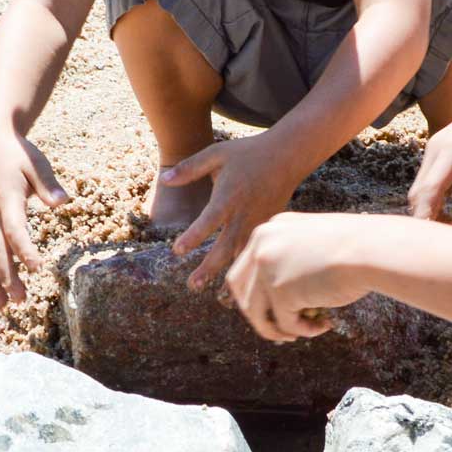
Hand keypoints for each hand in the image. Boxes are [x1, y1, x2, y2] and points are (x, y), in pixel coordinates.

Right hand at [0, 126, 68, 307]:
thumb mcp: (36, 162)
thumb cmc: (18, 153)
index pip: (16, 230)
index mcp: (8, 199)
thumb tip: (63, 203)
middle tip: (20, 301)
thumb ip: (48, 183)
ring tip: (3, 308)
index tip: (38, 269)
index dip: (25, 250)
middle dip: (8, 277)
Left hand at [163, 134, 302, 290]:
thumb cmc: (248, 153)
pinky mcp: (268, 226)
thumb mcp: (216, 154)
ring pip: (243, 255)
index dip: (194, 237)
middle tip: (192, 285)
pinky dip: (248, 269)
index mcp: (228, 196)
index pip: (209, 221)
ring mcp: (258, 223)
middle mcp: (244, 214)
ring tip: (218, 298)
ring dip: (230, 275)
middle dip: (209, 268)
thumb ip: (190, 168)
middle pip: (225, 247)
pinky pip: (256, 252)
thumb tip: (164, 179)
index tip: (177, 251)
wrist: (287, 156)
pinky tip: (241, 286)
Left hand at [224, 212, 370, 341]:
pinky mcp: (279, 290)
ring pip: (256, 312)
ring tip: (298, 334)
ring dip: (276, 328)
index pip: (246, 266)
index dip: (256, 292)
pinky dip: (302, 331)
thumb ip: (292, 261)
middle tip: (279, 328)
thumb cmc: (355, 248)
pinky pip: (284, 323)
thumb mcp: (314, 245)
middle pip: (240, 288)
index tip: (273, 308)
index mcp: (270, 229)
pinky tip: (322, 327)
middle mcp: (262, 245)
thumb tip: (281, 300)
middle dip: (256, 313)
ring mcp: (267, 267)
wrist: (370, 249)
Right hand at [406, 87, 451, 228]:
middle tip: (443, 241)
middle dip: (426, 216)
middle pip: (419, 191)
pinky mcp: (438, 150)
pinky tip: (449, 212)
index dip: (426, 216)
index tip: (428, 241)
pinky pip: (428, 179)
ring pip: (421, 186)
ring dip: (429, 208)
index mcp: (450, 152)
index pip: (430, 190)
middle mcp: (436, 149)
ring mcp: (434, 149)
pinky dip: (433, 198)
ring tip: (450, 227)